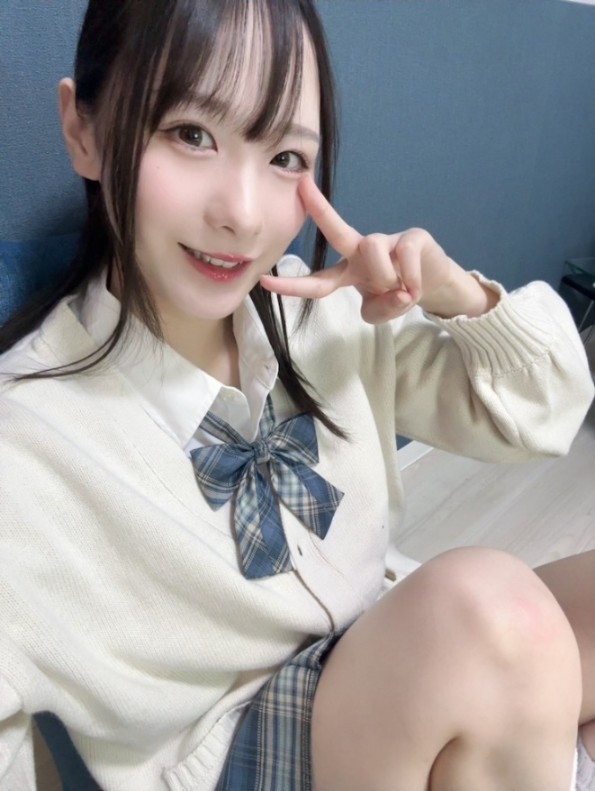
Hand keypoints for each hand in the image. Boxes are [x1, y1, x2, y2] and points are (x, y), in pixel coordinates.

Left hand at [261, 175, 462, 323]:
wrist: (434, 282)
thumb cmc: (398, 292)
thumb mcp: (383, 312)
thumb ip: (379, 311)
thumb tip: (395, 291)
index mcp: (348, 272)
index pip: (317, 281)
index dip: (292, 286)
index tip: (264, 282)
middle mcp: (362, 252)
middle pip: (337, 231)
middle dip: (320, 209)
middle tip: (302, 186)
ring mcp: (387, 241)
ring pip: (372, 251)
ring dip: (386, 279)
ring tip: (402, 293)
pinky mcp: (412, 238)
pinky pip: (404, 256)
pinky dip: (409, 279)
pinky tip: (416, 288)